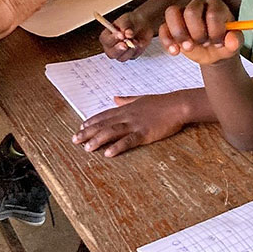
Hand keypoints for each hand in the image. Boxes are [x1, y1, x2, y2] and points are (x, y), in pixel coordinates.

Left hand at [72, 93, 187, 156]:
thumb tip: (115, 98)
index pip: (105, 114)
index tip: (81, 127)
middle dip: (88, 132)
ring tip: (87, 148)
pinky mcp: (145, 133)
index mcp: (127, 108)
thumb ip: (127, 99)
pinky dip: (117, 146)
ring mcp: (135, 124)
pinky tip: (108, 153)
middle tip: (75, 139)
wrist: (178, 105)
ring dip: (98, 140)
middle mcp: (127, 115)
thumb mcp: (141, 98)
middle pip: (104, 124)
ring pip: (112, 132)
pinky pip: (128, 141)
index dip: (92, 121)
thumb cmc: (162, 102)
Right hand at [99, 11, 154, 60]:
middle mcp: (112, 46)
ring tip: (136, 41)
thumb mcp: (127, 19)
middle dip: (119, 49)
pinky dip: (137, 50)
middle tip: (126, 44)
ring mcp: (121, 52)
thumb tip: (128, 34)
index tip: (121, 35)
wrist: (143, 24)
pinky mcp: (131, 55)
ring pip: (122, 58)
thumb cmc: (131, 20)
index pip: (105, 40)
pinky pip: (132, 57)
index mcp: (107, 35)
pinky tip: (140, 42)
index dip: (112, 39)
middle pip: (111, 53)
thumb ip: (126, 25)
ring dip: (130, 50)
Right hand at [159, 0, 242, 65]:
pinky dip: (167, 41)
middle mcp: (198, 5)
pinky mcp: (171, 24)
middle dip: (196, 33)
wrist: (213, 53)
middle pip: (190, 11)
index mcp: (216, 6)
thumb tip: (232, 40)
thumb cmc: (223, 44)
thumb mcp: (233, 45)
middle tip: (203, 44)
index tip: (218, 43)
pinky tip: (175, 52)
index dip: (214, 30)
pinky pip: (163, 27)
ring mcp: (182, 13)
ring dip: (179, 33)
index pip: (212, 13)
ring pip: (172, 12)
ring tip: (188, 48)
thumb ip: (235, 42)